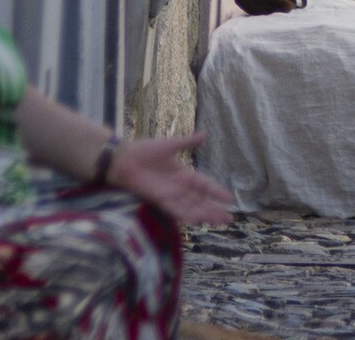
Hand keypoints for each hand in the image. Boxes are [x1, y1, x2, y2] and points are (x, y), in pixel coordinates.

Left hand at [106, 132, 235, 226]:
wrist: (124, 159)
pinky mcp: (159, 200)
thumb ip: (188, 142)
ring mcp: (170, 195)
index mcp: (184, 174)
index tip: (230, 199)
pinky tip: (198, 221)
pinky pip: (176, 209)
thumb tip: (206, 134)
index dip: (217, 192)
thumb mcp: (171, 144)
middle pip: (201, 201)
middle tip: (230, 219)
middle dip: (215, 209)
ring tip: (220, 222)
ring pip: (192, 208)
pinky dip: (187, 215)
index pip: (205, 185)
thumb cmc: (145, 150)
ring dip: (206, 215)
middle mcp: (179, 187)